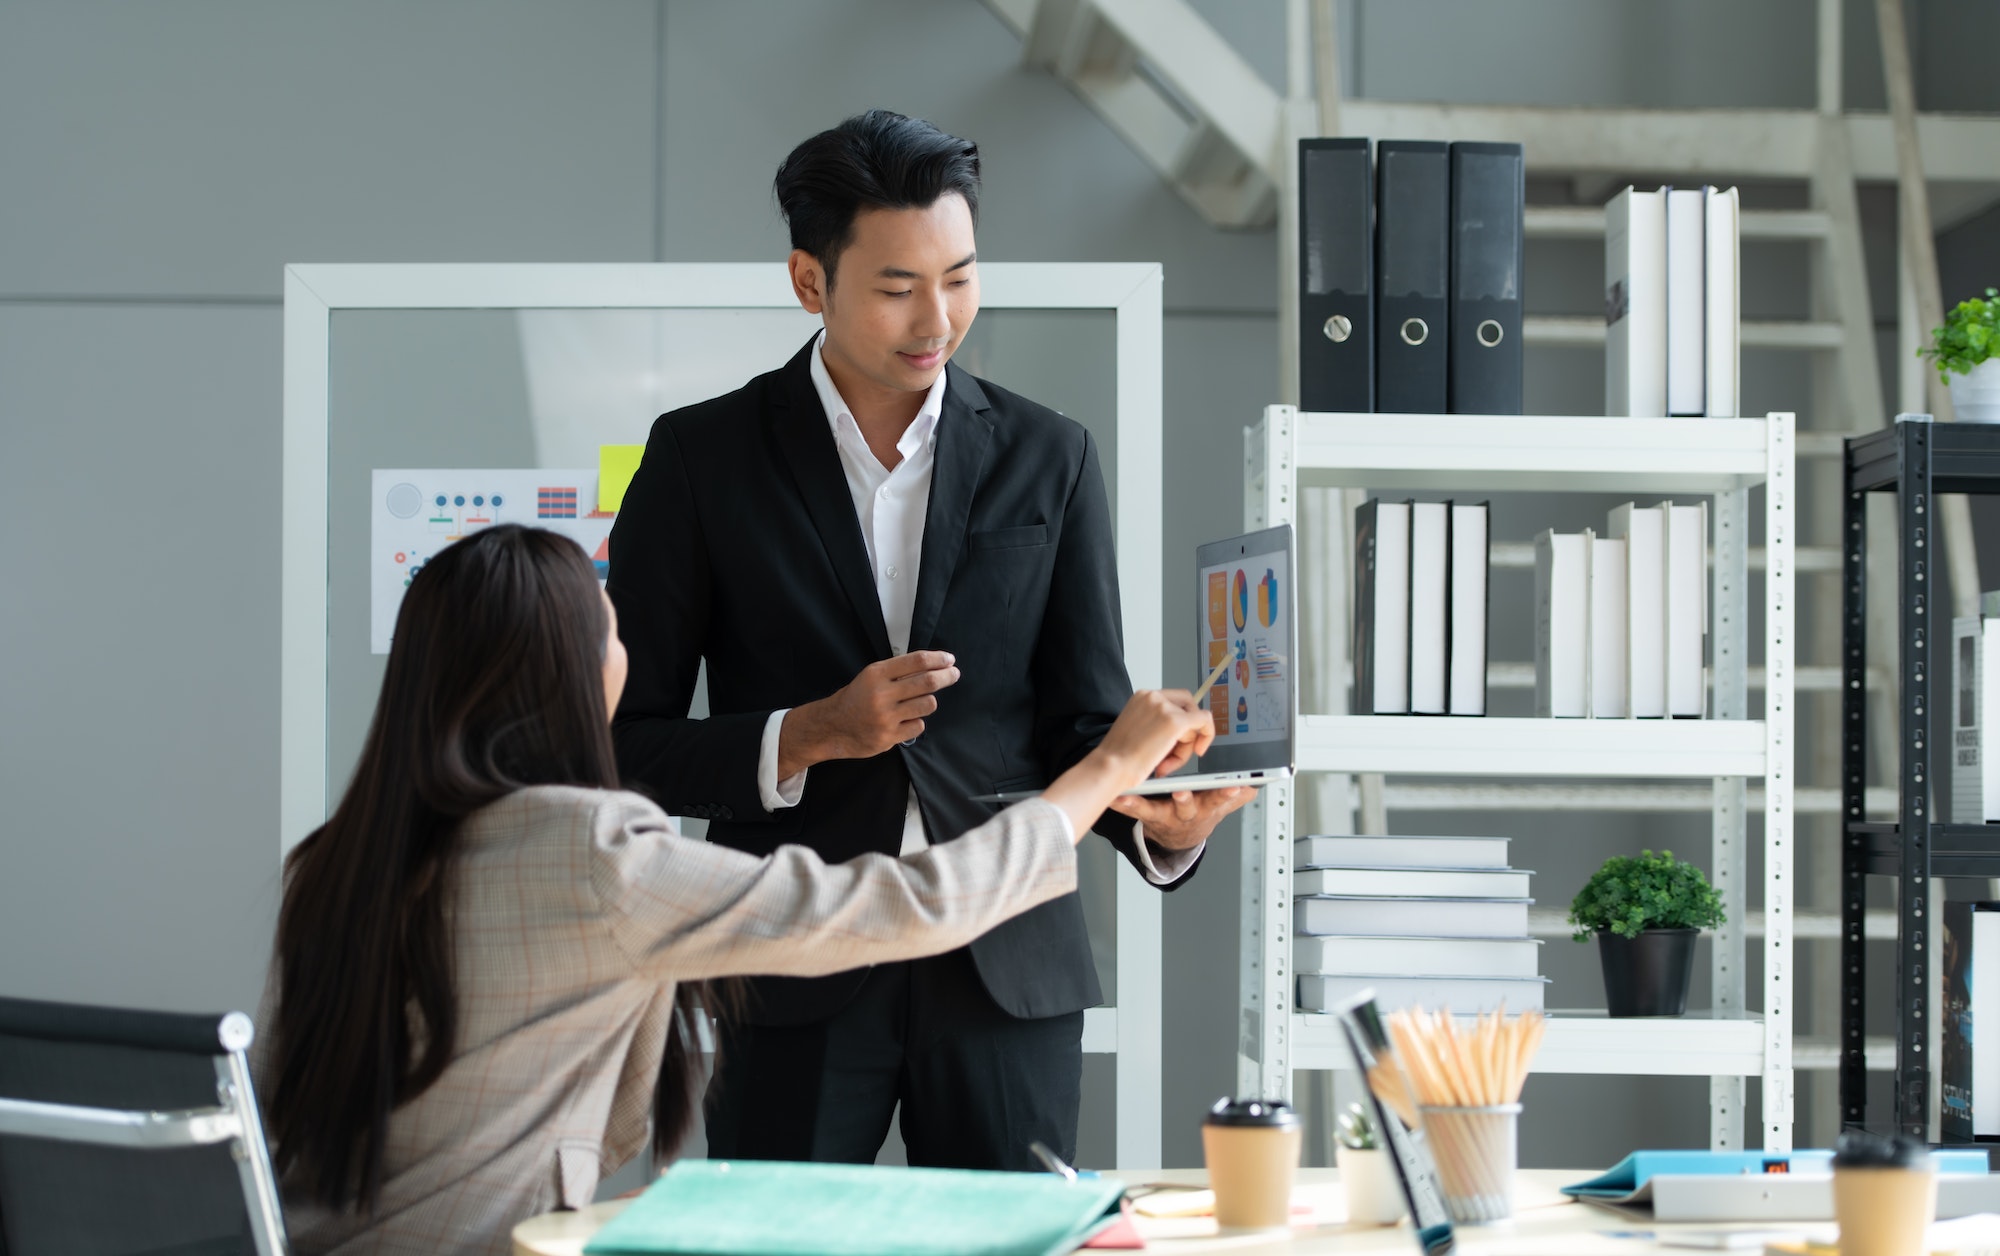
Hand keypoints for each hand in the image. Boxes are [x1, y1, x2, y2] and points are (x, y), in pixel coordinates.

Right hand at [778, 651, 960, 776]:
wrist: (833, 726)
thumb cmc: (856, 698)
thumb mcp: (871, 677)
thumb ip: (897, 672)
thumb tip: (933, 665)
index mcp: (876, 674)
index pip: (916, 661)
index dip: (937, 659)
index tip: (949, 659)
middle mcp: (881, 694)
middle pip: (927, 681)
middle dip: (946, 676)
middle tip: (954, 674)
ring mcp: (886, 717)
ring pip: (927, 704)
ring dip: (929, 701)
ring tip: (920, 701)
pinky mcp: (889, 737)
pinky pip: (918, 725)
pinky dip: (916, 721)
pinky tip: (905, 720)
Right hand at [1041, 691, 1214, 840]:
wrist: (1110, 767)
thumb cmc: (1118, 758)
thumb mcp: (1137, 731)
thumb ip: (1156, 725)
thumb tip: (1181, 731)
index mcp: (1141, 697)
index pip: (1173, 700)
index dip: (1181, 718)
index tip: (1179, 737)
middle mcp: (1153, 696)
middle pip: (1187, 706)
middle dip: (1188, 729)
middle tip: (1178, 752)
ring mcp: (1164, 707)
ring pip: (1194, 720)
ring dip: (1186, 744)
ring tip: (1167, 763)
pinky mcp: (1176, 721)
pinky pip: (1205, 721)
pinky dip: (1207, 735)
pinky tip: (1199, 750)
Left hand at [1110, 787, 1251, 849]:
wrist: (1179, 840)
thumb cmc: (1201, 812)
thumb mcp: (1222, 805)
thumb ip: (1239, 794)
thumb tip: (1256, 783)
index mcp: (1208, 806)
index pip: (1221, 798)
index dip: (1228, 793)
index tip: (1235, 785)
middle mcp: (1187, 812)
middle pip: (1189, 806)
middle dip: (1187, 800)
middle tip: (1182, 792)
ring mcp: (1166, 816)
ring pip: (1156, 810)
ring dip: (1143, 804)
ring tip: (1130, 796)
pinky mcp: (1148, 816)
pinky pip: (1135, 810)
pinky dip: (1124, 804)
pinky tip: (1114, 796)